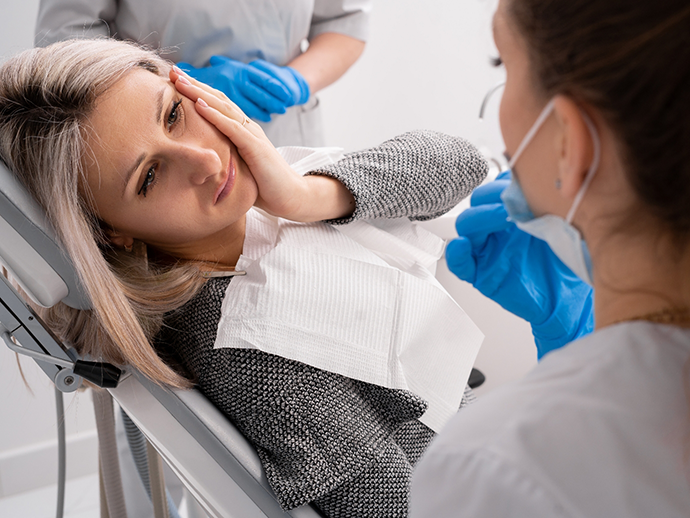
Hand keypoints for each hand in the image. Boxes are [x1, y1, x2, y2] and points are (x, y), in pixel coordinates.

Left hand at [170, 67, 353, 221]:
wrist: (290, 197)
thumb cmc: (263, 186)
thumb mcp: (237, 167)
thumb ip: (223, 157)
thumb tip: (198, 160)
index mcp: (242, 131)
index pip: (217, 105)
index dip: (197, 92)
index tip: (175, 82)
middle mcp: (247, 128)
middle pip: (218, 100)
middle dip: (195, 85)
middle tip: (173, 72)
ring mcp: (253, 135)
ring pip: (223, 108)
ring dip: (200, 93)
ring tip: (180, 82)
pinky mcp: (256, 147)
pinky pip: (232, 128)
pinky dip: (215, 115)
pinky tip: (199, 105)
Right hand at [446, 172, 593, 358]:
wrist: (569, 298)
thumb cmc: (566, 262)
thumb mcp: (560, 225)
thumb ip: (544, 203)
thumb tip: (536, 180)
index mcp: (511, 214)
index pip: (495, 189)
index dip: (502, 184)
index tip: (519, 184)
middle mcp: (496, 229)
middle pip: (476, 204)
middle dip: (491, 197)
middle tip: (512, 201)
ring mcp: (487, 250)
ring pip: (466, 227)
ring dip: (478, 218)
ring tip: (502, 218)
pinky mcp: (481, 274)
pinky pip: (459, 263)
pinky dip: (456, 254)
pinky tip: (463, 246)